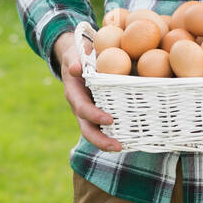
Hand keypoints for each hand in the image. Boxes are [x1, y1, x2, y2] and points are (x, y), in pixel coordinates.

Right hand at [54, 29, 121, 151]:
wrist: (77, 60)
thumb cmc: (80, 55)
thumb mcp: (76, 54)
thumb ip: (77, 60)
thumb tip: (76, 68)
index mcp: (74, 93)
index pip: (82, 108)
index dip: (94, 115)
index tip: (109, 120)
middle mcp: (80, 107)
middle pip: (86, 129)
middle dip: (100, 140)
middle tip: (117, 147)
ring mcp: (88, 113)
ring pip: (94, 132)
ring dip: (106, 143)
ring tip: (122, 148)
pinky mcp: (97, 113)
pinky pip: (102, 128)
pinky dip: (113, 135)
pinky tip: (129, 140)